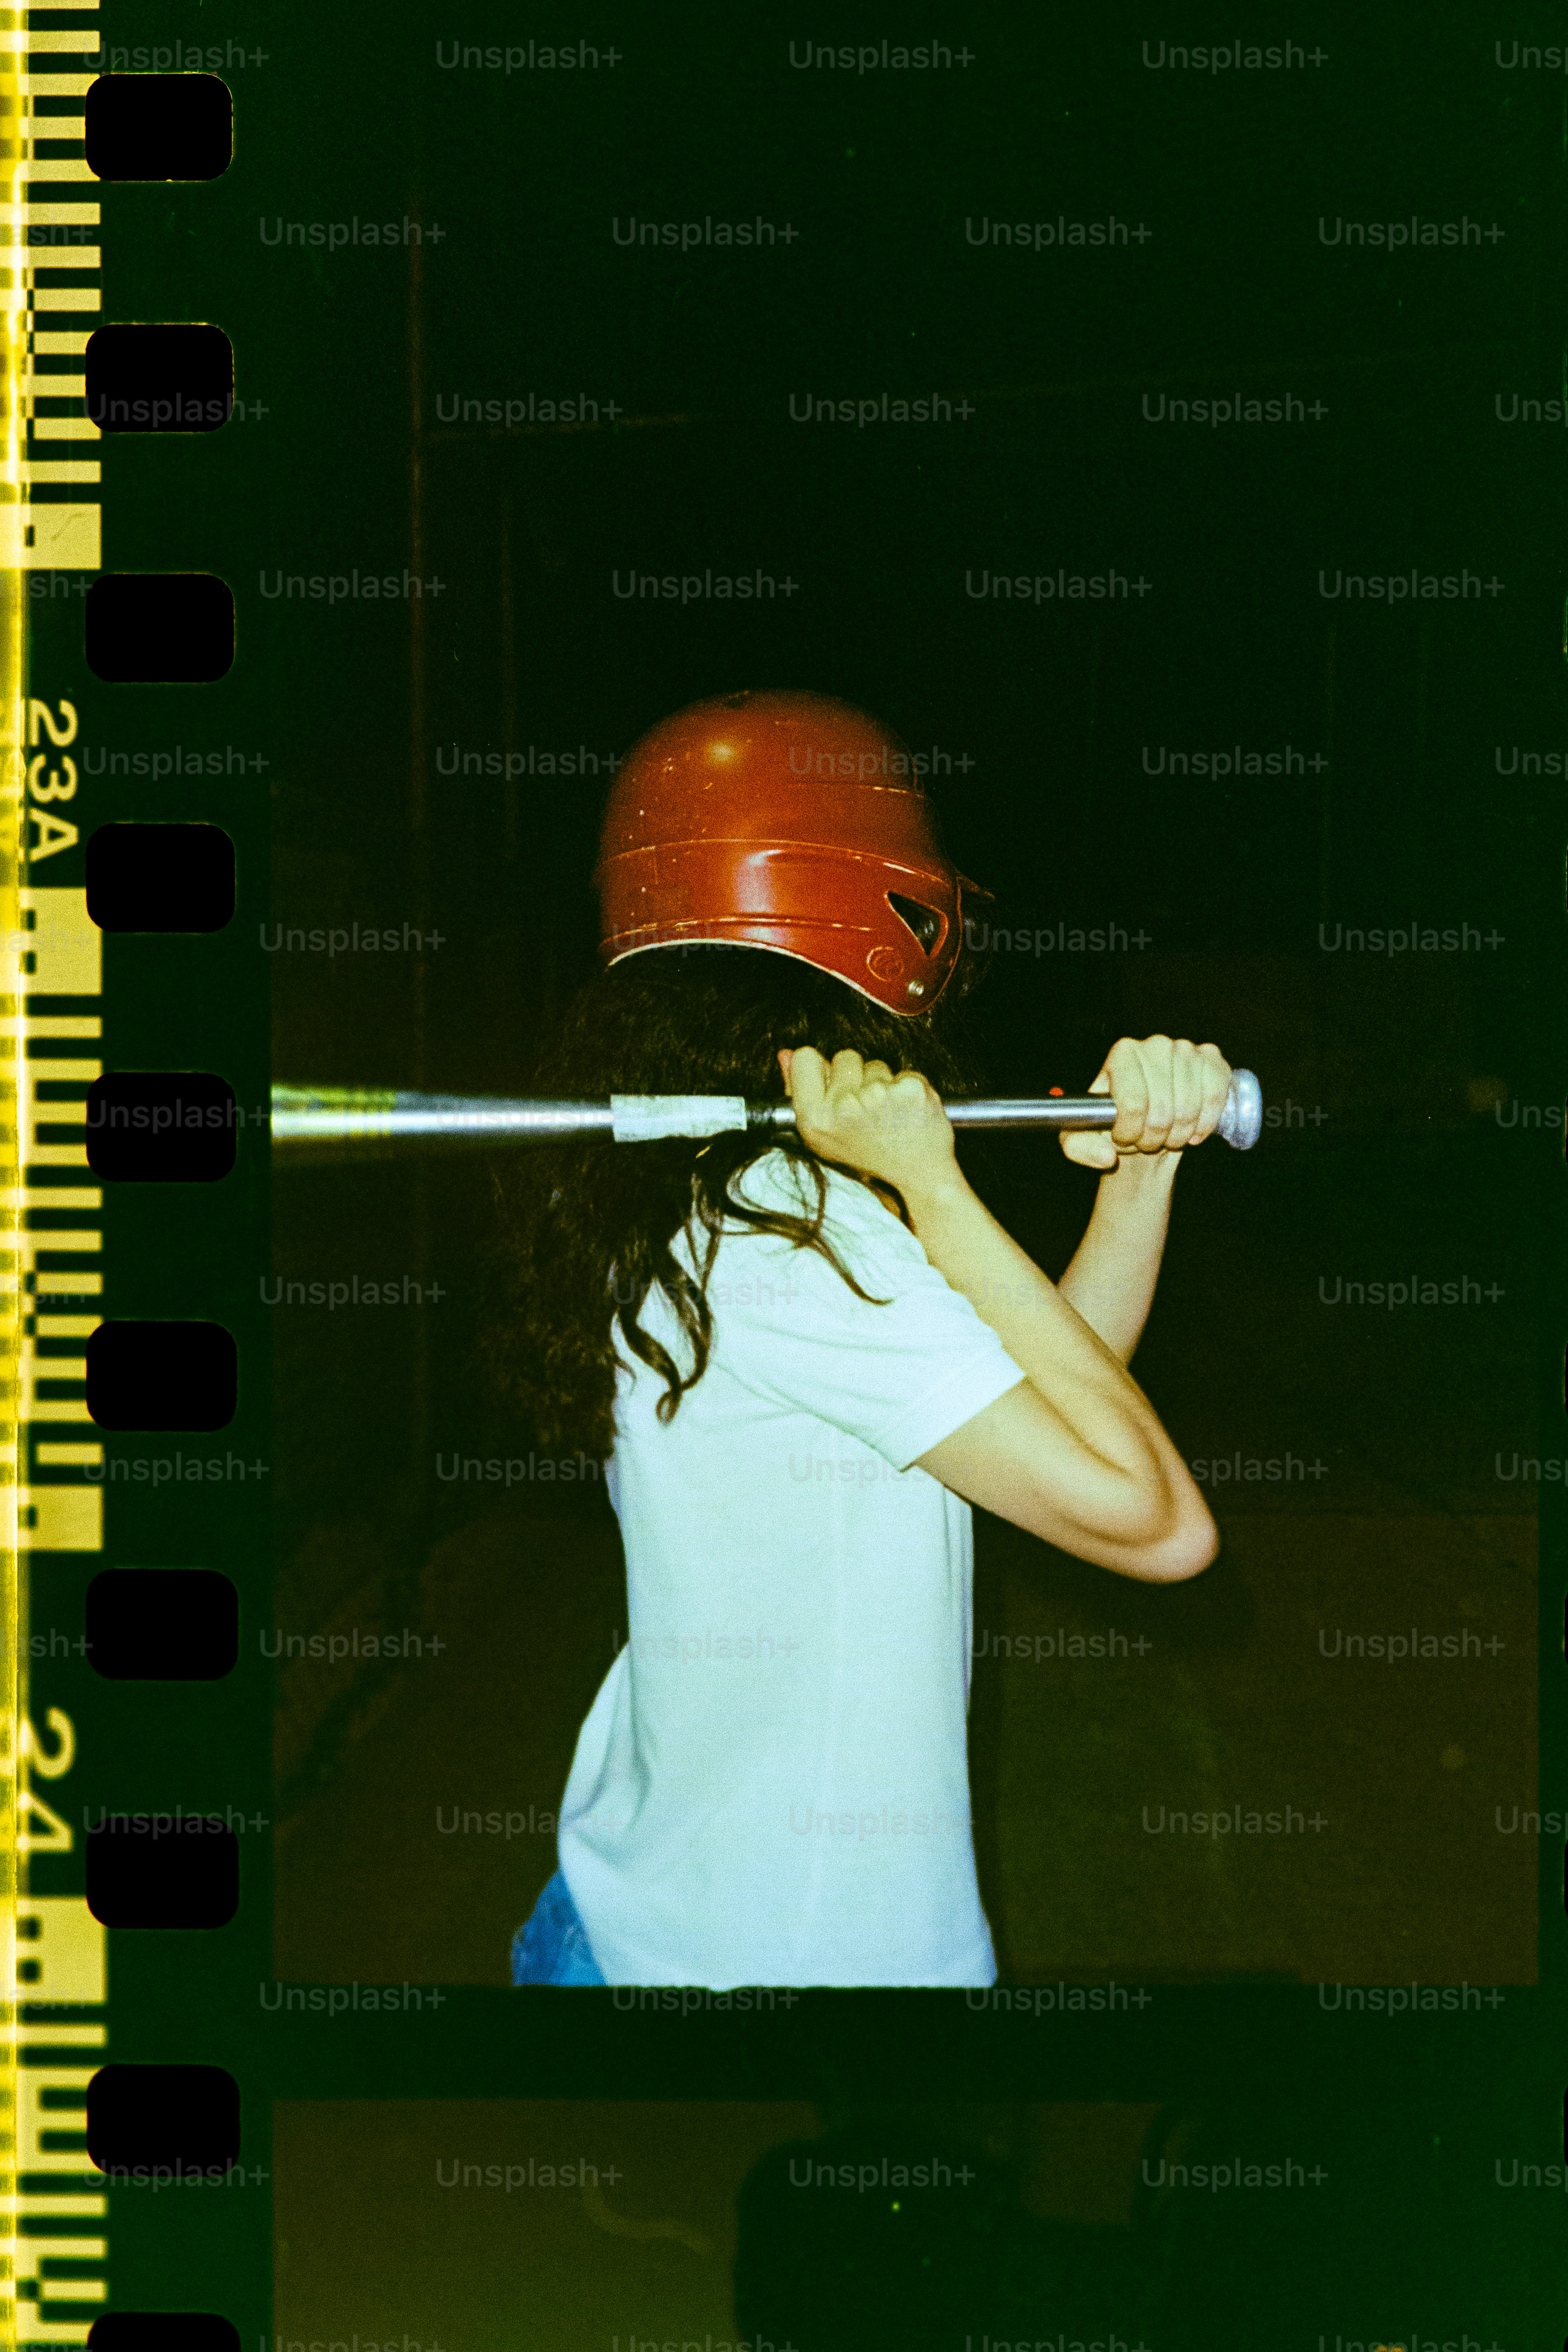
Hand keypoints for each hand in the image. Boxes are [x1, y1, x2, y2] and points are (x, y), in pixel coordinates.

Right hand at [779, 1046, 960, 1198]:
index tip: (834, 1086)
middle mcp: (844, 1106)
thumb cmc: (868, 1158)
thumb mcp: (823, 1136)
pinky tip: (908, 1112)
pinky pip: (904, 1072)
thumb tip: (786, 1054)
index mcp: (816, 1119)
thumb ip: (799, 1091)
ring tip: (887, 1114)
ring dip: (882, 1083)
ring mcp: (879, 1096)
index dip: (822, 1069)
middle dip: (856, 1076)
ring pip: (876, 1064)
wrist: (917, 1178)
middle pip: (845, 1057)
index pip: (806, 1058)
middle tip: (867, 1109)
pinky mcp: (910, 1090)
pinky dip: (907, 1088)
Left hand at [1060, 1035, 1231, 1170]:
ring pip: (1188, 1110)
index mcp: (1122, 1053)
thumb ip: (1080, 1148)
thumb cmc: (1115, 1126)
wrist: (1148, 1127)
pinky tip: (1192, 1131)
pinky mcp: (1212, 1061)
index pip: (1132, 1103)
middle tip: (1146, 1140)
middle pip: (1161, 1110)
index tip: (1124, 1138)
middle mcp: (1155, 1045)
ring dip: (1177, 1135)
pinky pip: (1215, 1099)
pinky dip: (1204, 1123)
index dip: (1129, 1133)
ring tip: (1165, 1135)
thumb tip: (1106, 1156)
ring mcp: (1187, 1050)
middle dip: (1153, 1138)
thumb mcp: (1082, 1138)